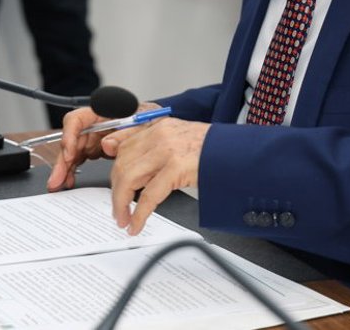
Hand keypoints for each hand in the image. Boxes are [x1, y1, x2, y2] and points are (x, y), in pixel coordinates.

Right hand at [46, 100, 160, 191]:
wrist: (161, 129)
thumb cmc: (152, 119)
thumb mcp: (144, 124)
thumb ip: (127, 132)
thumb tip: (107, 144)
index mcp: (104, 111)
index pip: (78, 119)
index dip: (70, 136)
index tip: (70, 154)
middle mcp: (95, 123)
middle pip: (71, 139)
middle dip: (62, 160)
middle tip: (57, 178)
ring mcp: (94, 136)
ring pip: (72, 151)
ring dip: (64, 168)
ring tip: (59, 184)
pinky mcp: (96, 147)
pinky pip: (80, 158)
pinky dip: (73, 170)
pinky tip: (70, 181)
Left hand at [105, 118, 209, 235]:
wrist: (239, 152)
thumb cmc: (212, 149)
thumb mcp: (178, 138)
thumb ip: (150, 143)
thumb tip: (115, 149)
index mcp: (158, 126)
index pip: (123, 143)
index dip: (112, 167)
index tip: (110, 184)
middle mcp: (160, 134)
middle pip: (122, 163)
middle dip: (115, 191)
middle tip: (117, 210)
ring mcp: (168, 150)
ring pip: (129, 178)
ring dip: (121, 204)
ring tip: (124, 220)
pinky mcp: (177, 167)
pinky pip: (148, 195)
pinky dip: (139, 214)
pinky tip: (136, 224)